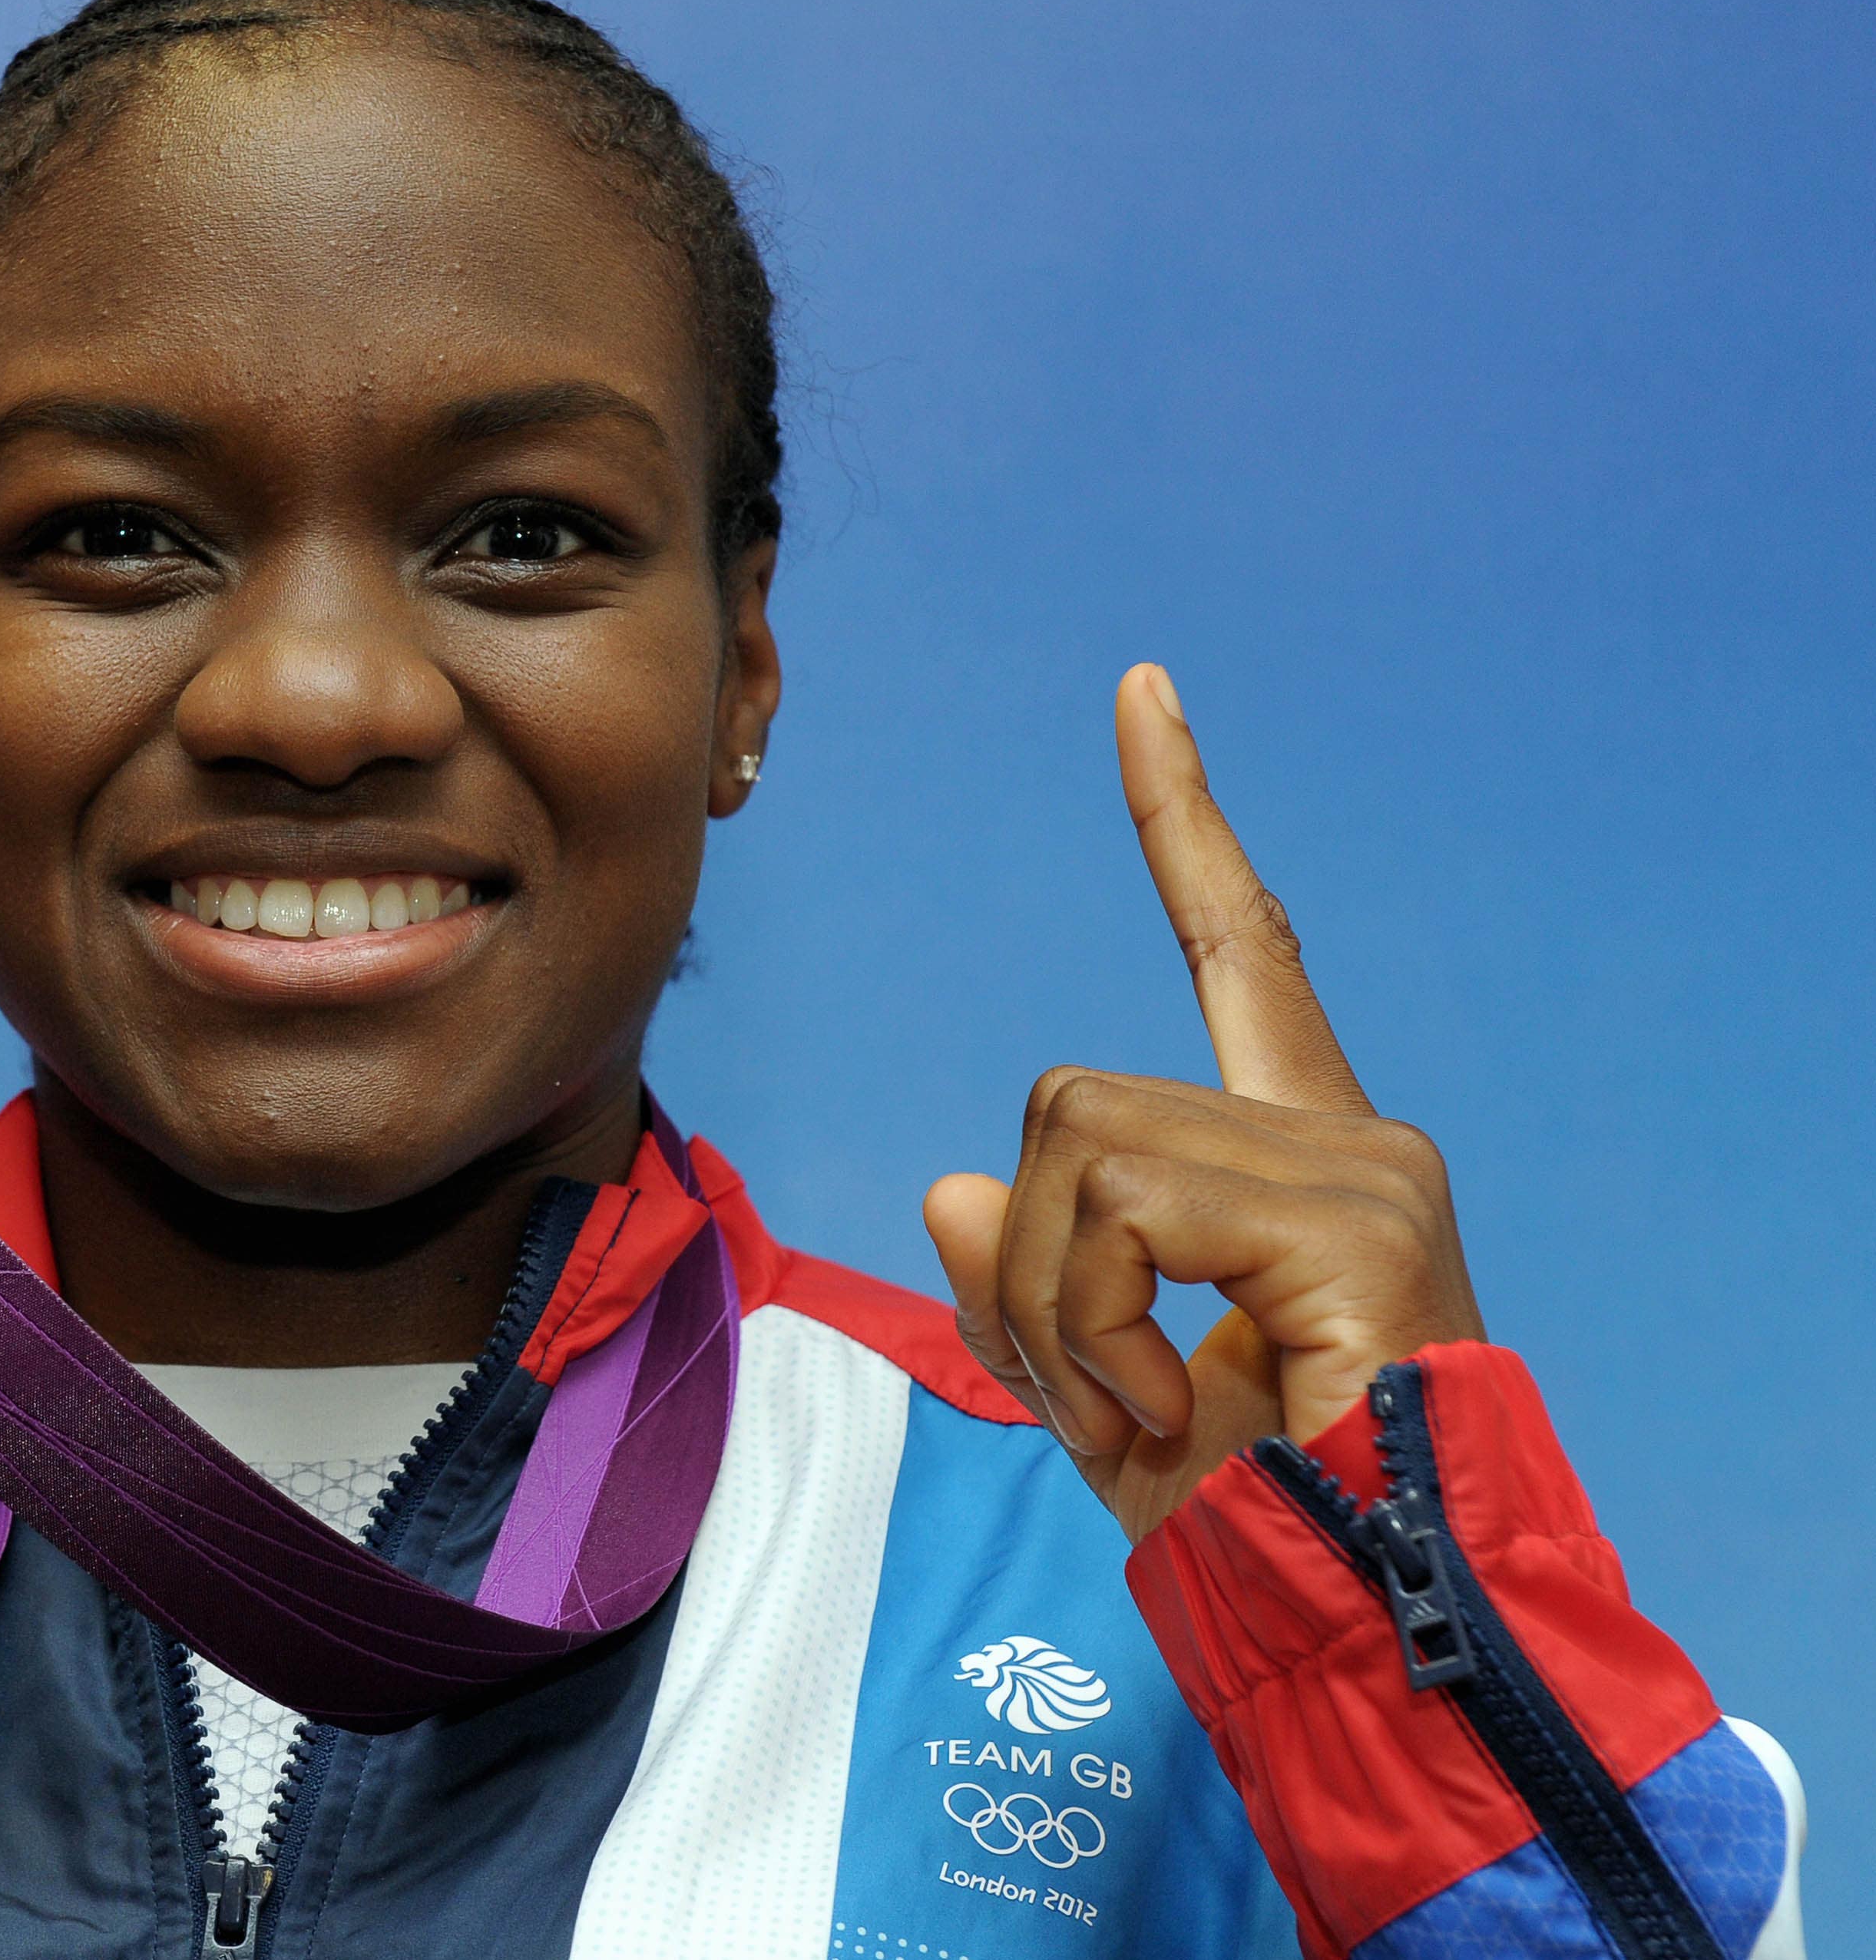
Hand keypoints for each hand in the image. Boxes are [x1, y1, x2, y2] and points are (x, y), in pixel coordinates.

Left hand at [921, 665, 1483, 1540]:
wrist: (1372, 1635)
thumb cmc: (1260, 1532)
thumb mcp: (1101, 1401)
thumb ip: (1028, 1296)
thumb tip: (955, 1187)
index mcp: (1294, 1159)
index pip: (1239, 950)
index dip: (1181, 823)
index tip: (1141, 693)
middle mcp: (1348, 1136)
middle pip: (1068, 1101)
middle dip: (1040, 1268)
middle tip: (1115, 1398)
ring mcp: (1363, 1169)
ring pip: (1073, 1145)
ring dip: (1064, 1309)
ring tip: (1152, 1410)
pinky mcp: (1356, 1216)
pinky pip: (1116, 1206)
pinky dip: (1097, 1324)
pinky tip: (1177, 1406)